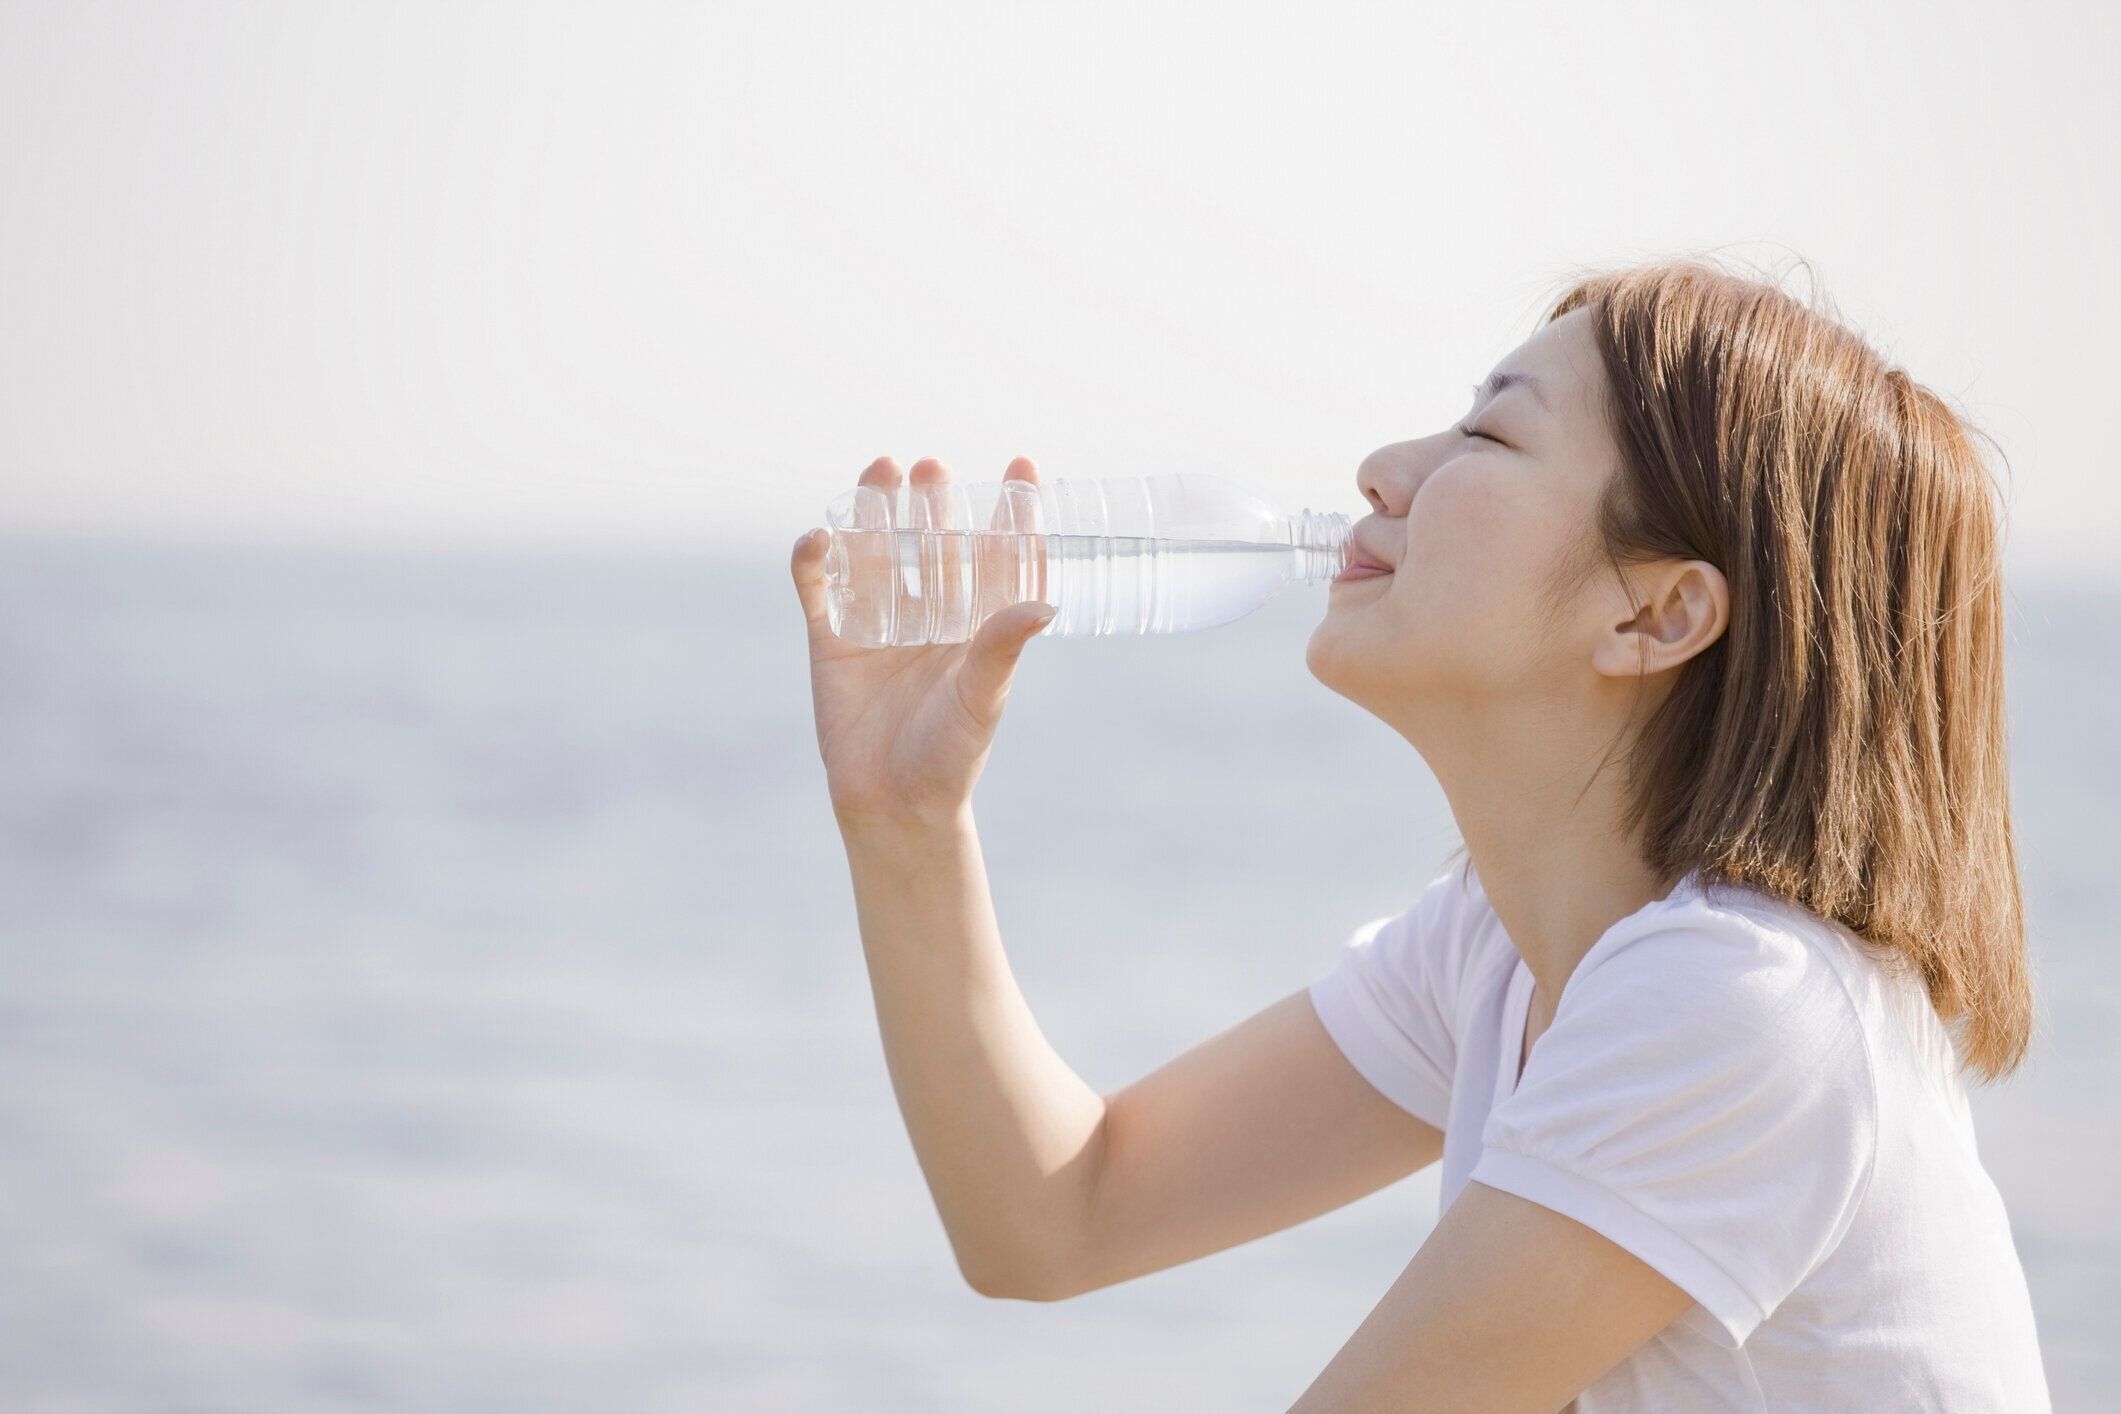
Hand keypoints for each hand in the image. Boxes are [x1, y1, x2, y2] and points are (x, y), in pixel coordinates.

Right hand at [791, 455, 1055, 828]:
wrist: (892, 807)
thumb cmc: (950, 757)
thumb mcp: (983, 699)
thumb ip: (1003, 648)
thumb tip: (1047, 605)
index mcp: (976, 627)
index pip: (997, 558)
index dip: (1009, 514)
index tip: (1020, 467)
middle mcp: (930, 618)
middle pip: (932, 544)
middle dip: (932, 503)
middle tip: (933, 466)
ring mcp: (879, 626)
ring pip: (876, 553)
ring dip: (876, 513)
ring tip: (882, 472)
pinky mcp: (832, 643)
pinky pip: (819, 590)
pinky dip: (815, 561)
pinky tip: (819, 536)